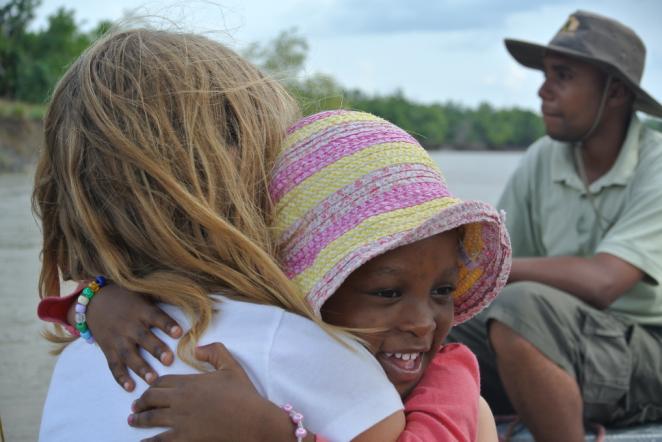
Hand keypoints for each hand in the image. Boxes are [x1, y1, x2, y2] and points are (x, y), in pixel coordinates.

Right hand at [76, 284, 182, 390]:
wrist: (94, 301)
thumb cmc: (126, 297)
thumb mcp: (144, 292)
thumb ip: (163, 297)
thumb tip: (190, 297)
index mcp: (140, 310)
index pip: (155, 316)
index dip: (167, 324)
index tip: (179, 332)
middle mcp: (128, 325)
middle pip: (143, 337)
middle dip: (155, 349)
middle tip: (169, 360)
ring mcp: (117, 339)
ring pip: (128, 355)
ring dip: (140, 367)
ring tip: (152, 379)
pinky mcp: (108, 350)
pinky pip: (114, 365)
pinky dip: (121, 377)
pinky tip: (130, 387)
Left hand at [128, 343, 293, 441]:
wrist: (252, 420)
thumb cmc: (243, 394)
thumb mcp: (231, 366)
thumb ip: (214, 352)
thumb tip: (197, 347)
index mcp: (189, 382)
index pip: (162, 381)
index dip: (153, 385)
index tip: (149, 390)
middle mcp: (180, 400)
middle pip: (151, 398)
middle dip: (141, 401)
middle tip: (135, 405)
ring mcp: (180, 420)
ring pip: (151, 418)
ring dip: (139, 419)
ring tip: (133, 420)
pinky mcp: (184, 438)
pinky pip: (159, 441)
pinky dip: (148, 441)